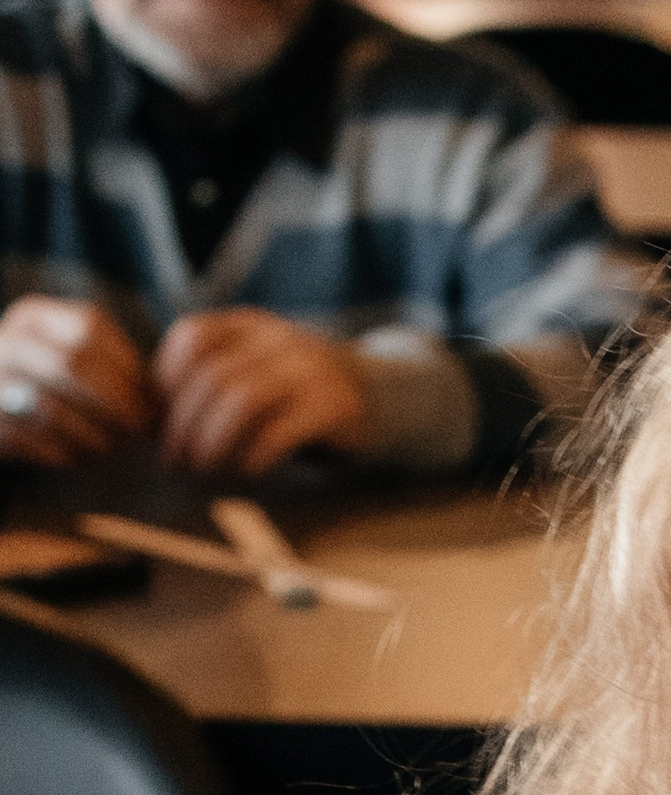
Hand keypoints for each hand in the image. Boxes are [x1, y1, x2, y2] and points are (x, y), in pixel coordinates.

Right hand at [0, 294, 153, 463]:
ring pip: (51, 407)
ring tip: (119, 449)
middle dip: (115, 401)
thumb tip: (159, 399)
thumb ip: (111, 366)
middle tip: (142, 429)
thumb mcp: (73, 359)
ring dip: (94, 434)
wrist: (0, 406)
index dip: (127, 367)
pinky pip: (33, 441)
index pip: (89, 331)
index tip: (153, 399)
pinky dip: (68, 454)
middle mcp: (7, 342)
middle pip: (71, 365)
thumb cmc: (50, 384)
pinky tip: (88, 462)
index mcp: (34, 318)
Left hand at [153, 311, 369, 475]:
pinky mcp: (335, 405)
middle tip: (173, 460)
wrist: (389, 396)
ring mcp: (311, 369)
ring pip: (241, 400)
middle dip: (183, 424)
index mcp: (253, 324)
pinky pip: (281, 430)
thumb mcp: (263, 367)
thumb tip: (156, 413)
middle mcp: (279, 339)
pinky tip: (249, 470)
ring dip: (212, 441)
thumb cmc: (308, 392)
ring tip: (204, 468)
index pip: (191, 337)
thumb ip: (220, 375)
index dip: (166, 378)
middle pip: (211, 376)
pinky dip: (256, 455)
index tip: (161, 417)